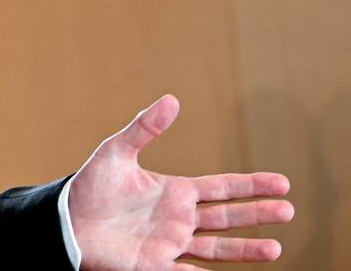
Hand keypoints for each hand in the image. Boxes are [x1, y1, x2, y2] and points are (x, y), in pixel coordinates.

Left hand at [70, 94, 293, 270]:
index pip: (222, 188)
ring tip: (275, 249)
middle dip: (257, 215)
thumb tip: (172, 99)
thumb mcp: (116, 152)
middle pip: (226, 218)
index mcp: (175, 192)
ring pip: (216, 249)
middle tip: (289, 211)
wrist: (65, 220)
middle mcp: (179, 219)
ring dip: (244, 250)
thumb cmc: (90, 187)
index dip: (251, 186)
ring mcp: (169, 244)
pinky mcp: (153, 267)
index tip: (283, 183)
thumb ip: (144, 128)